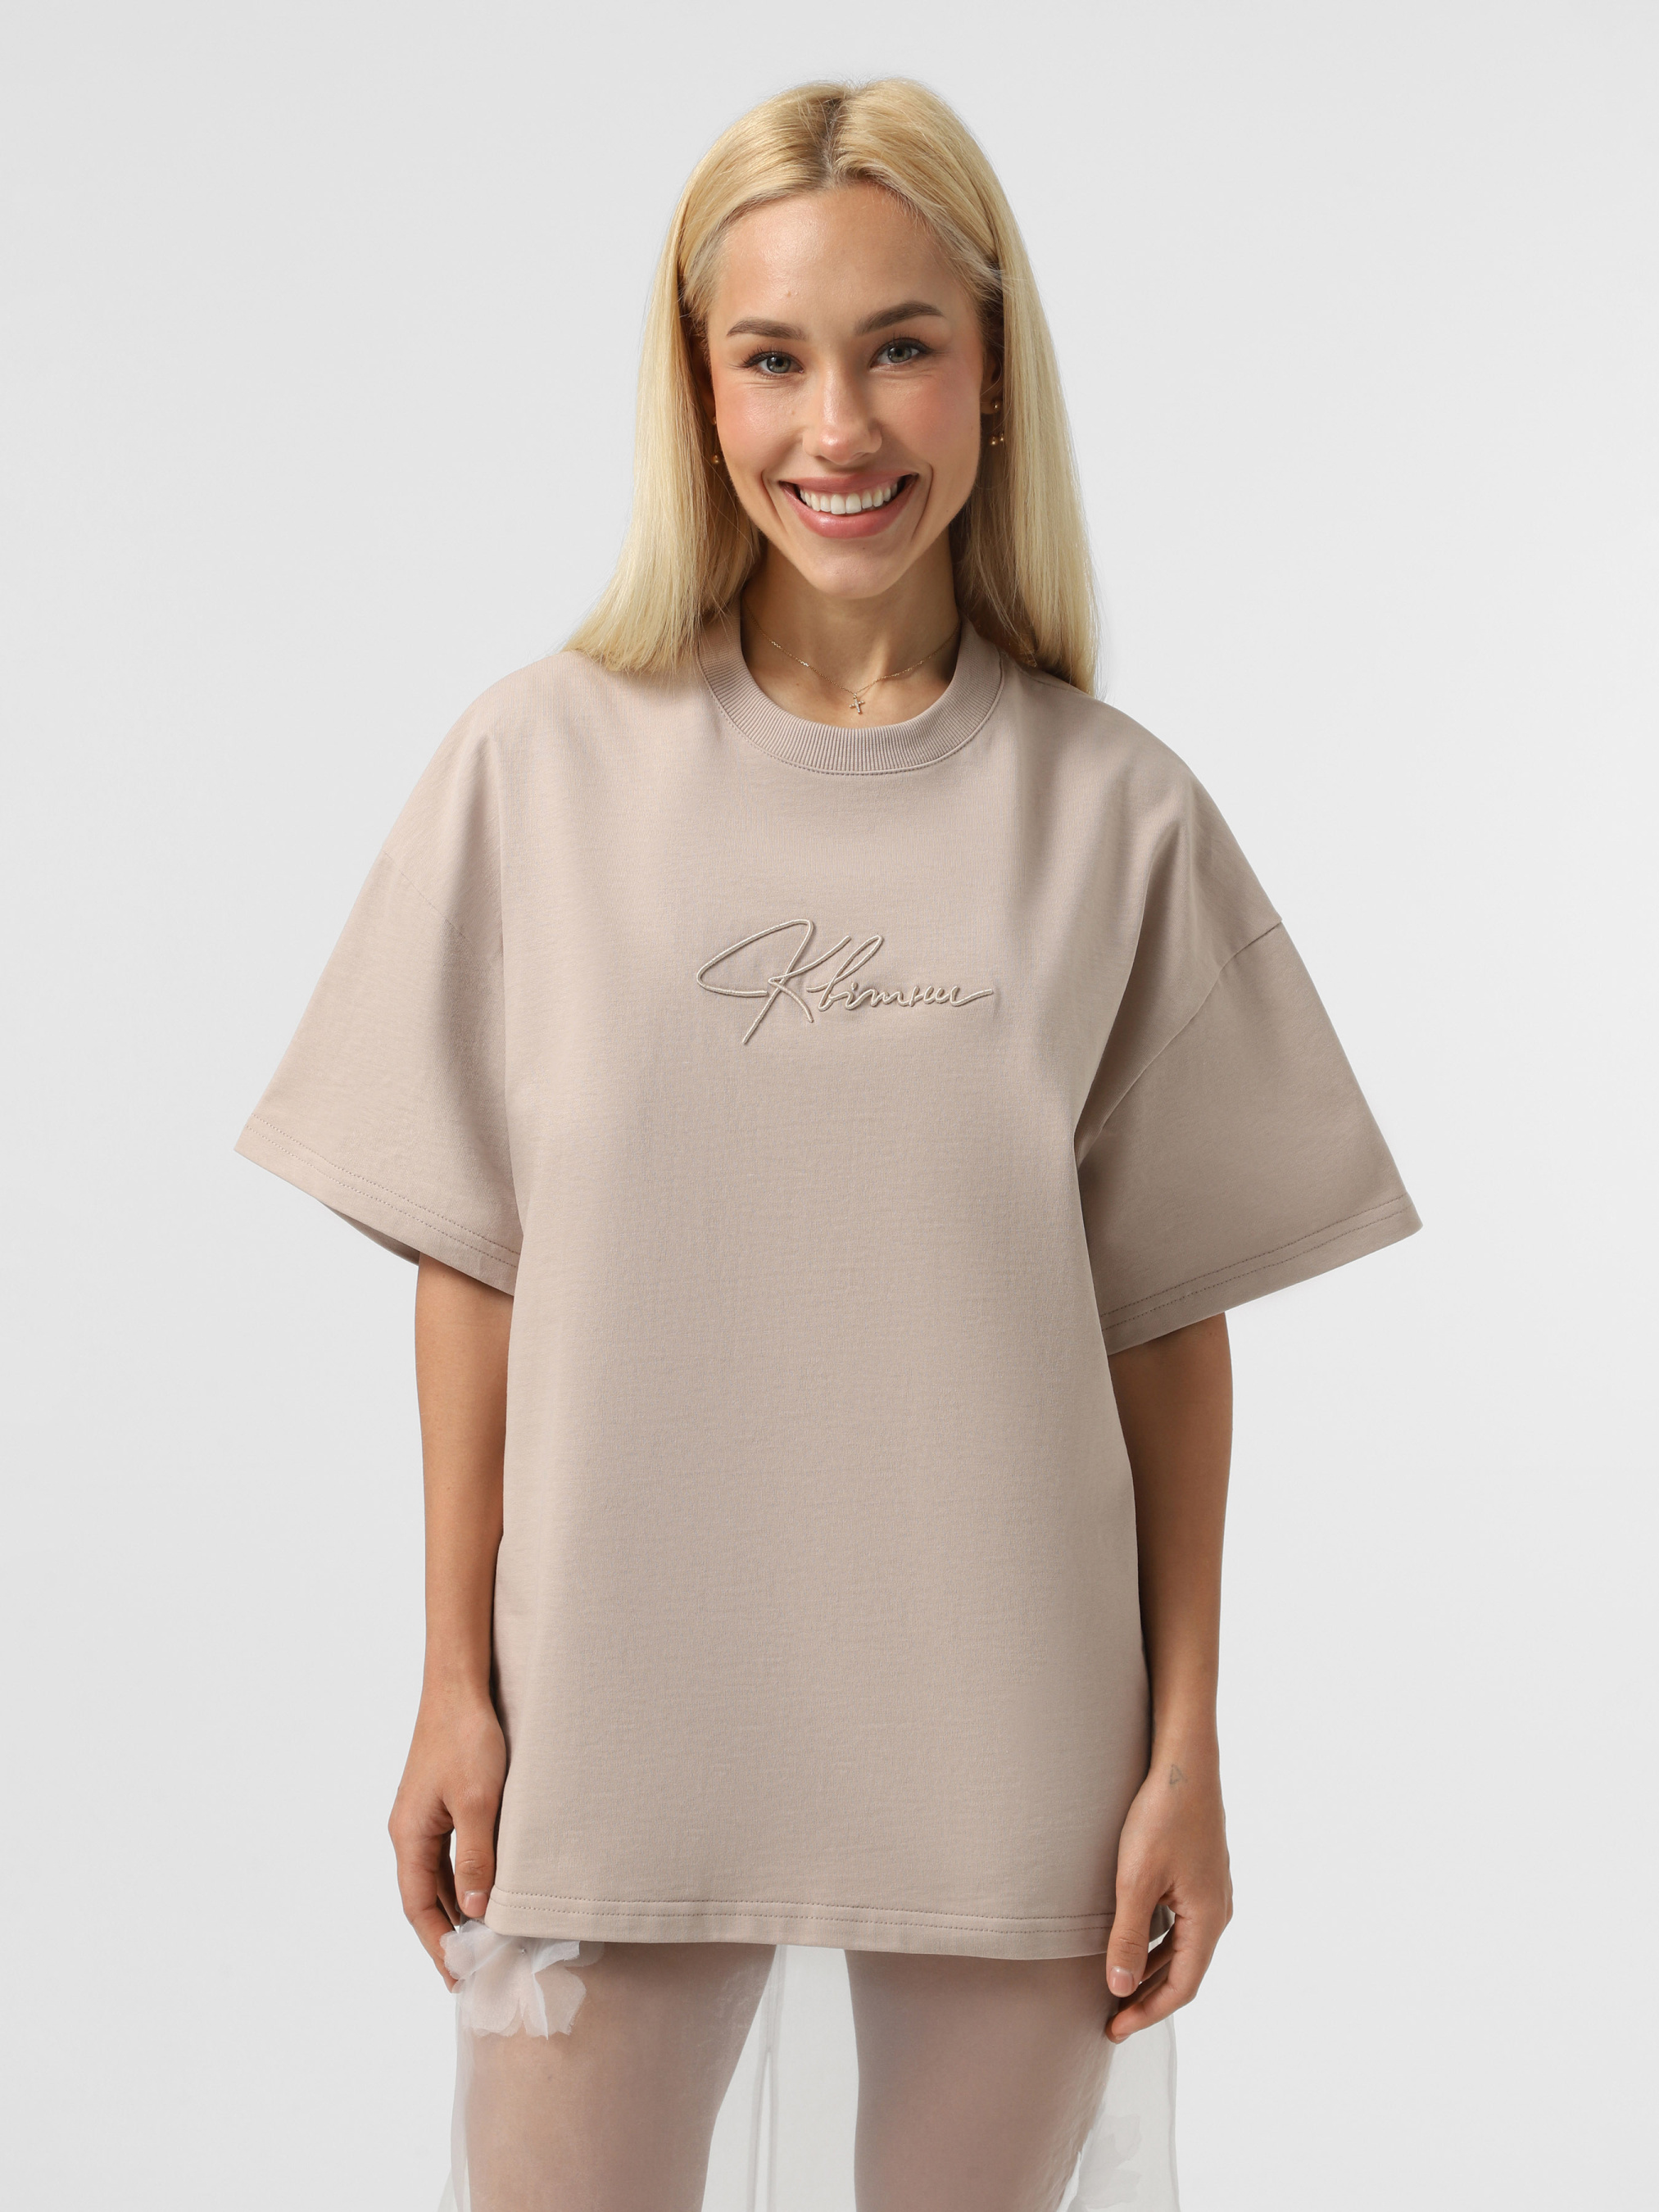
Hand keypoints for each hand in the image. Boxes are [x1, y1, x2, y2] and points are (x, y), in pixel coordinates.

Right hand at [388, 1685, 506, 1984]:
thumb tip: (474, 1912)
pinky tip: (486, 1889)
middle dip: (446, 1934)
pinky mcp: (440, 1802)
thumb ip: (476, 1859)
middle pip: (423, 1896)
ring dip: (456, 1907)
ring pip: (437, 1876)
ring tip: (483, 1940)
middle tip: (474, 1969)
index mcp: (409, 1835)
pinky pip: (449, 1853)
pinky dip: (463, 1878)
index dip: (436, 1944)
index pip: (417, 1906)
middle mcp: (410, 1830)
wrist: (460, 1686)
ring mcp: (424, 1816)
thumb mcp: (479, 1804)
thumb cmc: (466, 1739)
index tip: (457, 1977)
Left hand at [1104, 1743, 1232, 2039]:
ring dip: (1151, 1970)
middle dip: (1148, 1997)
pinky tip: (1134, 1941)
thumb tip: (1120, 1989)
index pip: (1182, 1987)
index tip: (1114, 2029)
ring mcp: (1211, 1890)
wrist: (1183, 1761)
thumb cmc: (1161, 1816)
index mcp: (1209, 1919)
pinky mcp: (1200, 1872)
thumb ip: (1128, 1936)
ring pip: (1182, 1947)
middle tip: (1111, 2018)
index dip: (1147, 2012)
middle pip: (1184, 1971)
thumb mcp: (1137, 1880)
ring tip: (1117, 1987)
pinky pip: (1180, 1923)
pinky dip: (1158, 1942)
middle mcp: (1217, 1910)